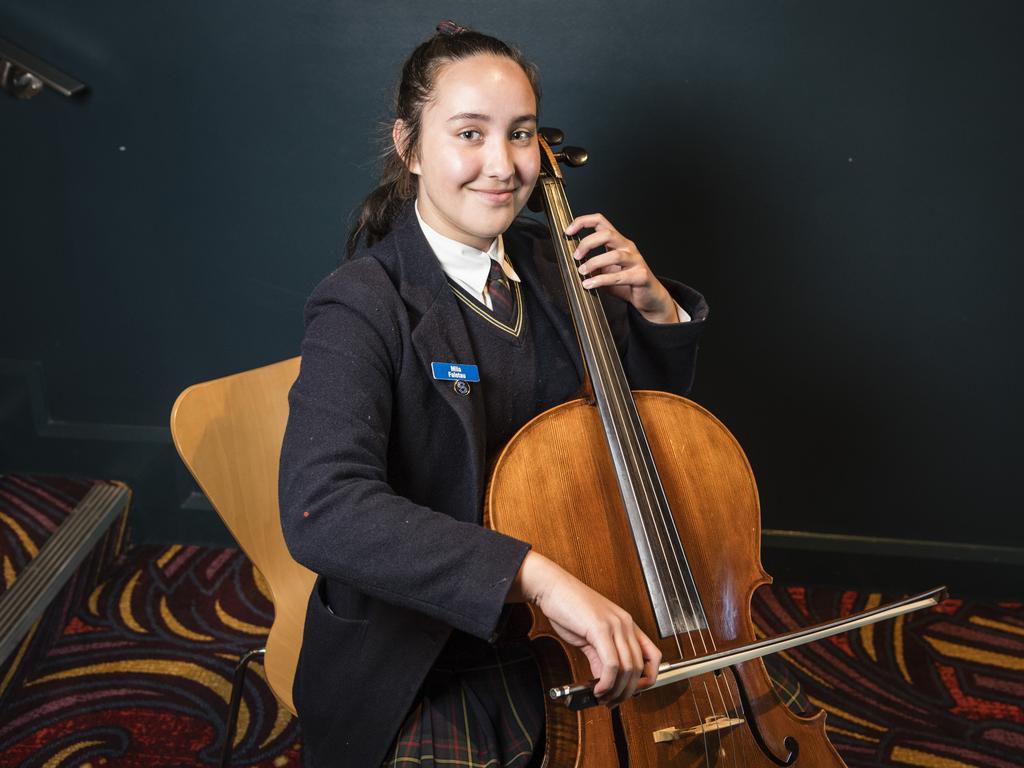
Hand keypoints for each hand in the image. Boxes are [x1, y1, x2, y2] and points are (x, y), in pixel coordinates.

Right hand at [508, 552, 661, 706]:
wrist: (552, 587)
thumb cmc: (569, 606)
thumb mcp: (591, 634)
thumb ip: (601, 656)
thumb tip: (605, 680)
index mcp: (627, 624)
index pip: (653, 656)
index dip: (648, 678)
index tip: (634, 691)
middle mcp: (625, 624)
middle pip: (640, 668)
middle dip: (628, 691)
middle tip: (614, 701)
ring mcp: (615, 625)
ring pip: (628, 669)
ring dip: (617, 690)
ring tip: (604, 697)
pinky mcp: (600, 629)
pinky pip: (612, 664)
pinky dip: (607, 683)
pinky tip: (598, 688)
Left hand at [565, 213, 676, 323]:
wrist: (649, 298)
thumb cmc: (627, 283)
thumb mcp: (606, 272)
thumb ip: (593, 266)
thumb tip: (574, 265)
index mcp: (618, 242)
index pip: (601, 222)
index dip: (583, 222)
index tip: (568, 231)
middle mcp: (628, 247)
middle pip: (607, 234)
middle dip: (588, 243)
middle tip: (576, 256)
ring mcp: (636, 260)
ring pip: (614, 255)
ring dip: (594, 262)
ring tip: (582, 272)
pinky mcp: (641, 276)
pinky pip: (620, 276)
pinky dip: (602, 280)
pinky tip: (590, 284)